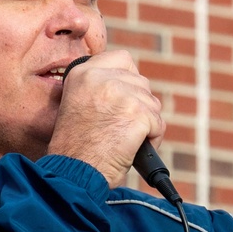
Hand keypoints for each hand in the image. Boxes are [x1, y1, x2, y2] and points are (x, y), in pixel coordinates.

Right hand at [47, 49, 163, 186]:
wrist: (74, 172)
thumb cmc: (75, 149)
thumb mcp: (78, 105)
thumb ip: (99, 89)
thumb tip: (130, 85)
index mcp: (82, 73)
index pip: (122, 59)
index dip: (129, 79)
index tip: (125, 100)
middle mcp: (100, 77)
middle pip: (141, 82)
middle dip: (139, 106)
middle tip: (122, 127)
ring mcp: (120, 93)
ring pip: (152, 103)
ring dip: (146, 123)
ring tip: (125, 140)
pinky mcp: (137, 112)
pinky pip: (158, 123)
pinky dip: (153, 139)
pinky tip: (134, 148)